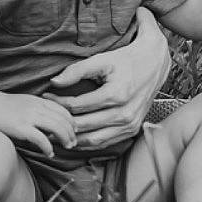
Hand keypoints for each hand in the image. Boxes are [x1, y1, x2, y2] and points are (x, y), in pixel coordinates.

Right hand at [0, 93, 79, 156]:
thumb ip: (39, 109)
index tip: (75, 131)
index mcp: (39, 101)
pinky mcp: (21, 128)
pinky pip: (41, 139)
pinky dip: (49, 147)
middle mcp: (37, 108)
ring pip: (56, 128)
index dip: (72, 122)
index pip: (63, 110)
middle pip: (62, 120)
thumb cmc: (4, 106)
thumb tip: (50, 124)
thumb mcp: (26, 102)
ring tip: (66, 147)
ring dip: (64, 139)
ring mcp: (29, 117)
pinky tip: (50, 153)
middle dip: (71, 133)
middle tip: (73, 143)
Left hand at [46, 10, 169, 150]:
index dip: (58, 102)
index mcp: (117, 94)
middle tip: (45, 116)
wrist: (155, 64)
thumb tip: (54, 82)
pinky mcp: (132, 130)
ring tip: (55, 129)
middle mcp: (125, 113)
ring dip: (72, 137)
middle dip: (60, 121)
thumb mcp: (102, 59)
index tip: (46, 96)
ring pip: (93, 140)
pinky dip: (87, 142)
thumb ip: (77, 70)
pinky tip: (73, 136)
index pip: (77, 105)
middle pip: (83, 125)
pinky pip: (105, 142)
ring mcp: (130, 124)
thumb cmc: (126, 59)